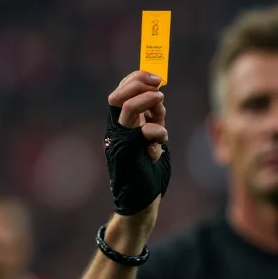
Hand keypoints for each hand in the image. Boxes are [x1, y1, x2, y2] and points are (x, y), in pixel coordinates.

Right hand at [104, 70, 170, 217]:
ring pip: (129, 109)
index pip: (121, 91)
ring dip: (148, 100)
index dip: (136, 78)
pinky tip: (158, 147)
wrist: (140, 201)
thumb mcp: (153, 139)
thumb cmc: (147, 171)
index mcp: (120, 124)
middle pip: (120, 95)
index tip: (156, 77)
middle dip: (139, 83)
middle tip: (158, 84)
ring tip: (161, 102)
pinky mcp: (127, 153)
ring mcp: (120, 141)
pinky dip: (157, 131)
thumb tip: (158, 94)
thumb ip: (153, 119)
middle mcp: (116, 130)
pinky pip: (143, 131)